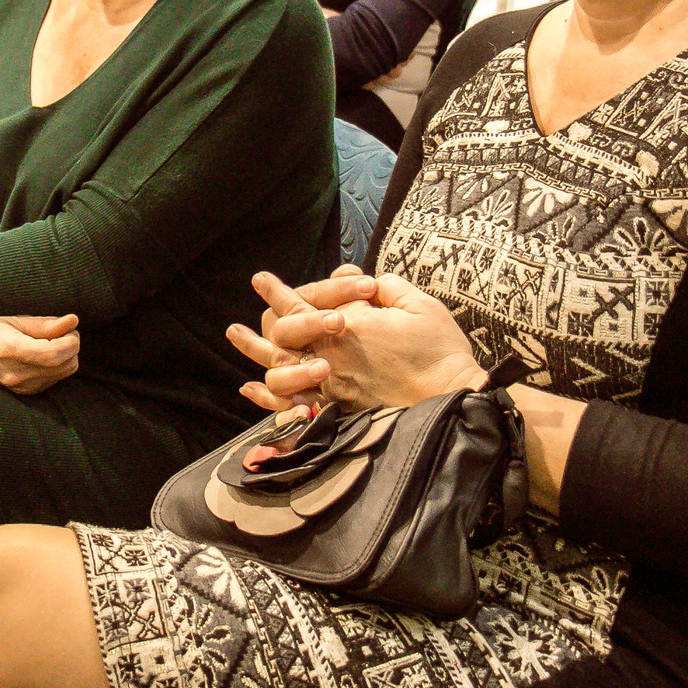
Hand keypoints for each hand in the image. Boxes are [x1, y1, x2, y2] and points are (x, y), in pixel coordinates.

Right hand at [0, 315, 79, 393]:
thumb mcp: (10, 320)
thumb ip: (42, 324)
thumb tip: (73, 321)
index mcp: (8, 350)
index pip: (54, 354)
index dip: (71, 341)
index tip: (71, 328)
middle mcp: (15, 374)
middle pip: (65, 365)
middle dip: (72, 346)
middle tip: (62, 331)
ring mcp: (19, 387)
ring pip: (63, 373)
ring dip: (66, 356)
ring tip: (50, 341)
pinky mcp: (24, 394)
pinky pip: (54, 379)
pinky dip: (57, 365)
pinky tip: (42, 354)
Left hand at [229, 270, 483, 412]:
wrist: (451, 399)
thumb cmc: (439, 349)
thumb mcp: (419, 304)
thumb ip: (386, 287)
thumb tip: (361, 282)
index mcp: (348, 327)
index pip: (302, 305)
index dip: (279, 291)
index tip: (261, 279)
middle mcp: (331, 357)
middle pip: (282, 337)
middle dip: (263, 321)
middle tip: (244, 312)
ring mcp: (333, 385)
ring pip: (279, 371)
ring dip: (255, 353)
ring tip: (237, 338)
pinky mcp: (340, 407)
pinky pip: (294, 402)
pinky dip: (269, 396)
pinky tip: (252, 389)